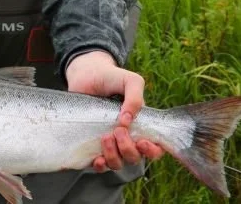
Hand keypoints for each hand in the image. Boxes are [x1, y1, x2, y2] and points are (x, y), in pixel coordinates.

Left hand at [65, 51, 165, 171]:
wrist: (85, 75)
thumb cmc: (111, 78)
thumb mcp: (130, 81)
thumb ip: (135, 98)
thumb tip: (127, 121)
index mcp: (141, 126)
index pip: (154, 148)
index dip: (152, 151)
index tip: (142, 142)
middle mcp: (127, 138)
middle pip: (134, 157)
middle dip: (128, 148)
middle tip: (117, 131)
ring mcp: (110, 143)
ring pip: (118, 163)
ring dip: (113, 155)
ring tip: (105, 136)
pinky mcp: (92, 145)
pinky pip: (100, 165)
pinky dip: (100, 166)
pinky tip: (97, 158)